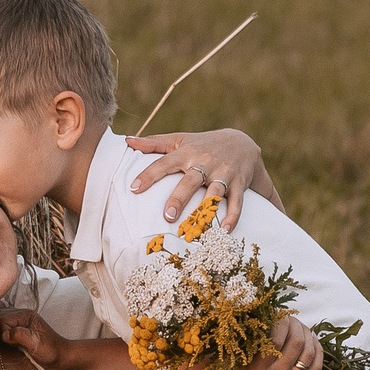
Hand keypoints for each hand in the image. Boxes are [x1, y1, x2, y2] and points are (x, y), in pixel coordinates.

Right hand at [0, 309, 66, 369]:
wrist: (63, 357)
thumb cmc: (52, 352)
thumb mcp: (37, 345)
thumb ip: (21, 336)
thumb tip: (5, 334)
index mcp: (25, 315)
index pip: (1, 319)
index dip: (3, 332)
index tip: (14, 343)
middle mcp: (21, 315)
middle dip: (0, 332)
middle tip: (12, 343)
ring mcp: (20, 321)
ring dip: (1, 334)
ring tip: (13, 343)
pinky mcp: (20, 329)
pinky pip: (3, 327)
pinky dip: (3, 335)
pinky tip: (12, 343)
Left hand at [125, 127, 276, 226]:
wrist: (242, 143)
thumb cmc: (203, 144)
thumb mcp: (180, 139)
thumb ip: (154, 142)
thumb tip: (127, 140)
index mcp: (187, 153)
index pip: (164, 163)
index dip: (149, 175)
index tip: (134, 188)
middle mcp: (205, 162)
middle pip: (190, 181)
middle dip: (179, 198)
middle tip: (167, 215)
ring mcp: (223, 173)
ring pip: (215, 193)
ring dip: (207, 210)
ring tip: (197, 228)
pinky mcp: (239, 183)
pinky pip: (237, 202)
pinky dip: (232, 216)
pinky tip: (224, 230)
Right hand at [190, 316, 322, 369]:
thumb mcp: (233, 362)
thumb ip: (249, 343)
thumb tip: (266, 318)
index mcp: (256, 369)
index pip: (277, 337)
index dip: (280, 321)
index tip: (275, 314)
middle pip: (296, 342)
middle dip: (295, 324)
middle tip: (289, 318)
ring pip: (308, 353)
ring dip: (307, 335)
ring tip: (300, 327)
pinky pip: (315, 369)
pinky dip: (318, 351)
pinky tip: (313, 341)